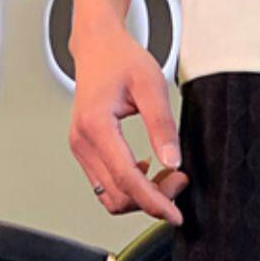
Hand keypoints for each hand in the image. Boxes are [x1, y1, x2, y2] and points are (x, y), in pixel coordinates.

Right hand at [69, 20, 188, 226]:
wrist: (97, 45)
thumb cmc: (121, 59)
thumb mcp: (152, 85)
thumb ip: (162, 126)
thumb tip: (173, 163)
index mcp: (96, 126)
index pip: (127, 179)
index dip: (154, 201)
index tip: (176, 215)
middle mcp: (82, 142)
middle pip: (119, 196)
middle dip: (152, 198)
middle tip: (179, 178)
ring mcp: (80, 149)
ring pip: (111, 197)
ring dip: (141, 197)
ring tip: (166, 175)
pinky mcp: (84, 152)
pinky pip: (106, 186)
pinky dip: (130, 188)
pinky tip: (149, 170)